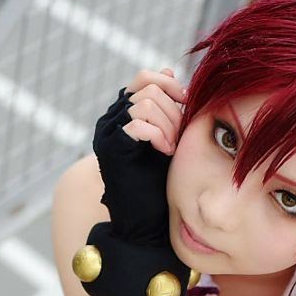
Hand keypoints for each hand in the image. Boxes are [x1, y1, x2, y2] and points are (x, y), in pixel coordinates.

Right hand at [92, 67, 185, 244]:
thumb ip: (168, 108)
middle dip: (172, 111)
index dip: (170, 86)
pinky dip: (158, 135)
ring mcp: (107, 134)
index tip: (187, 105)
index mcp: (123, 115)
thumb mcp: (169, 138)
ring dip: (168, 125)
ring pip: (144, 103)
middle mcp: (110, 121)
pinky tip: (165, 152)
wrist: (144, 225)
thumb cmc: (158, 187)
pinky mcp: (110, 150)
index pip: (145, 78)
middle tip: (178, 140)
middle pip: (147, 88)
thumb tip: (169, 70)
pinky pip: (137, 124)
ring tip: (172, 149)